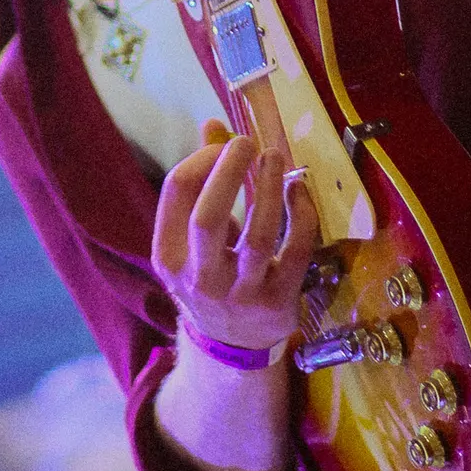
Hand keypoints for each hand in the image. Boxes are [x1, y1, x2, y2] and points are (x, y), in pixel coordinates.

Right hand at [153, 123, 318, 350]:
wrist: (230, 346)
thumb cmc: (209, 275)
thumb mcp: (190, 239)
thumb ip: (202, 181)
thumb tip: (213, 124)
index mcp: (168, 256)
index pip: (177, 193)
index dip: (203, 158)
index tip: (224, 145)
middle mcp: (199, 277)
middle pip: (208, 216)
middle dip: (229, 170)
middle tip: (247, 143)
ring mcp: (240, 293)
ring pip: (258, 234)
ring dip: (269, 188)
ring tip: (276, 157)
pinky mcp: (278, 301)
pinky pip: (296, 250)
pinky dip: (301, 215)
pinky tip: (298, 191)